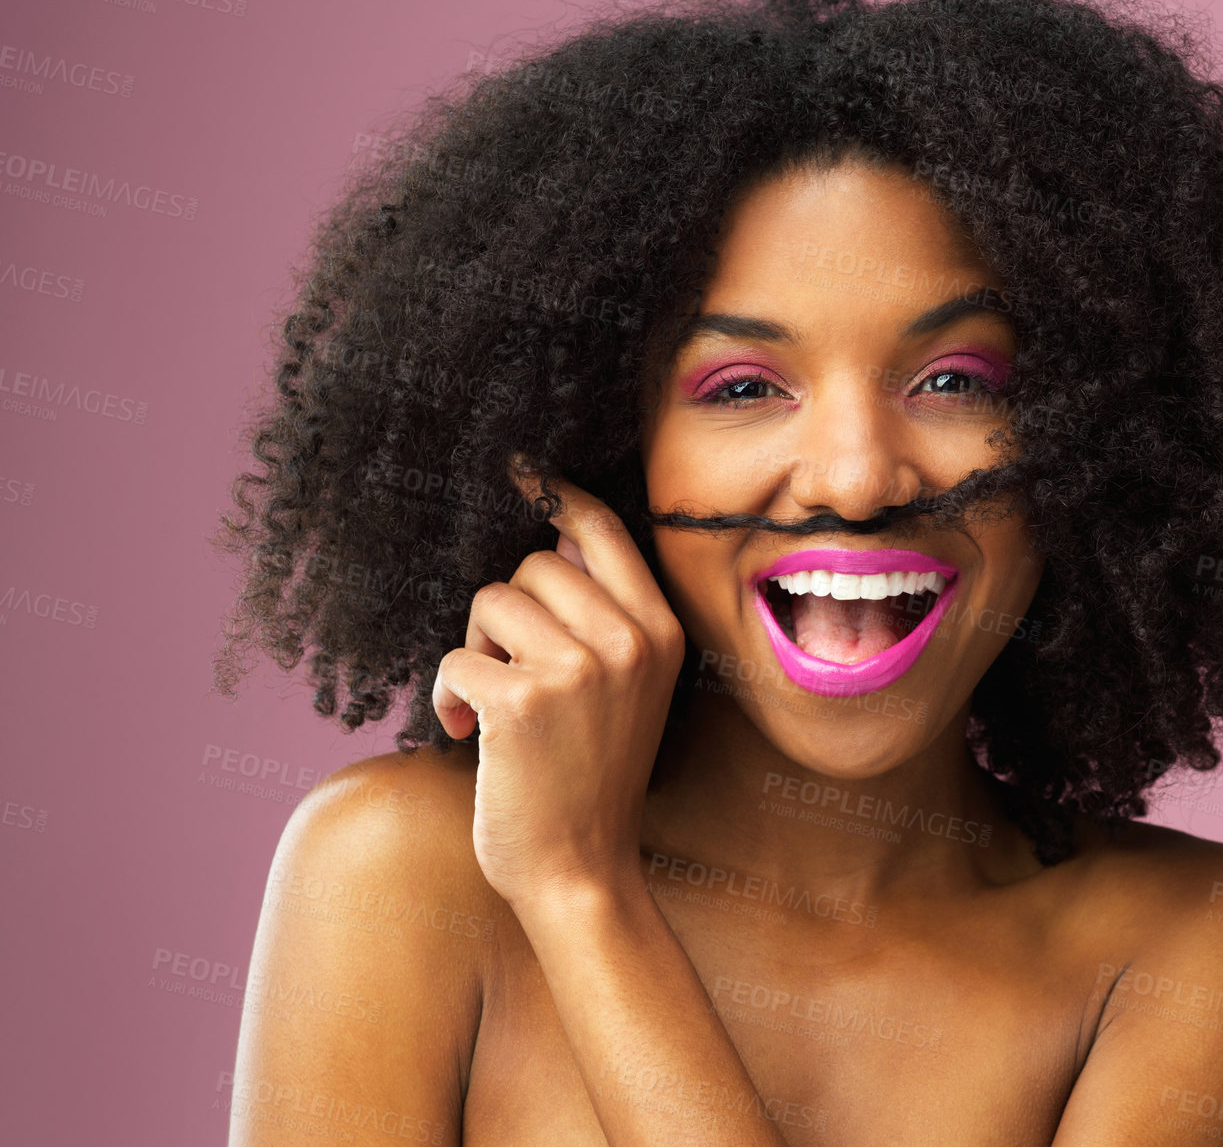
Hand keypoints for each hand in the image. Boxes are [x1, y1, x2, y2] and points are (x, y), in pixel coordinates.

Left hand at [431, 478, 684, 908]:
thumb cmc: (592, 775)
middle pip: (533, 564)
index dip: (557, 494)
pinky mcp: (523, 701)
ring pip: (490, 603)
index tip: (521, 469)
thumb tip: (558, 533)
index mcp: (659, 630)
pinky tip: (468, 734)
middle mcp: (628, 641)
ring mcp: (580, 669)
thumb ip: (604, 614)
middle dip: (506, 612)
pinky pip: (456, 657)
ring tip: (494, 706)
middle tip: (512, 671)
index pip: (602, 530)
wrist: (582, 869)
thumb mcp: (627, 686)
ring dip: (476, 650)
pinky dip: (448, 696)